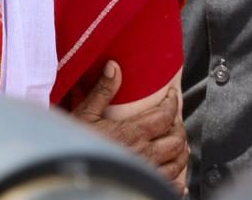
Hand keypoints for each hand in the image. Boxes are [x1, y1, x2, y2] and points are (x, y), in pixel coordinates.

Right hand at [71, 61, 187, 194]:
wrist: (70, 167)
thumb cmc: (77, 143)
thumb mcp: (85, 112)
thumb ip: (103, 90)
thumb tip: (113, 67)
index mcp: (132, 133)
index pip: (164, 116)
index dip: (172, 103)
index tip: (172, 96)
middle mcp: (144, 153)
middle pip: (176, 140)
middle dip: (179, 127)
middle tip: (174, 118)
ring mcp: (147, 171)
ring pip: (178, 162)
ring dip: (180, 150)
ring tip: (176, 141)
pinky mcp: (145, 184)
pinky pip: (171, 183)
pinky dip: (178, 177)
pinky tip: (175, 173)